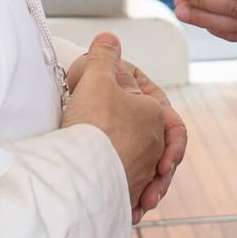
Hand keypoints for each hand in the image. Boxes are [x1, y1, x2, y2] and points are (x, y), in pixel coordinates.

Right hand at [62, 34, 165, 215]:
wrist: (80, 176)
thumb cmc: (93, 127)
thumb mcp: (96, 76)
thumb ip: (104, 56)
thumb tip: (109, 40)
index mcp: (155, 116)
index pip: (149, 94)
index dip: (128, 85)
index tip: (105, 85)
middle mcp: (155, 147)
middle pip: (144, 130)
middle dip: (127, 125)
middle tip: (105, 117)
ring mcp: (143, 174)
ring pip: (140, 164)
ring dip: (121, 153)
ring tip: (106, 153)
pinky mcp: (129, 197)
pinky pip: (131, 191)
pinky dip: (124, 189)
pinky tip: (111, 183)